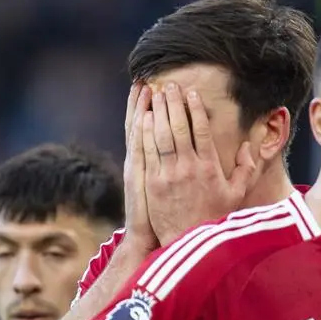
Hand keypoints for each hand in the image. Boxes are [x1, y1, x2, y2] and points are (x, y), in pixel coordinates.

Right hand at [122, 83, 157, 254]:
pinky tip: (144, 116)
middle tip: (145, 78)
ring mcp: (141, 170)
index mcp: (148, 164)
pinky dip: (142, 133)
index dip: (146, 108)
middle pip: (141, 125)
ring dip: (141, 109)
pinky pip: (143, 151)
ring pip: (140, 133)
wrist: (149, 240)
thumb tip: (180, 156)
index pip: (146, 129)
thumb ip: (169, 171)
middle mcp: (141, 163)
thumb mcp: (161, 191)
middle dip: (144, 102)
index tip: (150, 87)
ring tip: (144, 86)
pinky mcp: (143, 180)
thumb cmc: (163, 218)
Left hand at [142, 83, 255, 246]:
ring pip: (161, 136)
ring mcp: (168, 175)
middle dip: (173, 103)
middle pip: (178, 127)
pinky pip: (148, 152)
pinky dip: (145, 133)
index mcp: (209, 168)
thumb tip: (249, 146)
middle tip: (169, 86)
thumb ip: (246, 170)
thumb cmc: (214, 218)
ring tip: (155, 95)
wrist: (188, 241)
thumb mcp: (237, 195)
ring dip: (157, 113)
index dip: (196, 109)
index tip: (192, 93)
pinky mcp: (153, 183)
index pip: (202, 131)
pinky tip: (143, 118)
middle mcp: (188, 168)